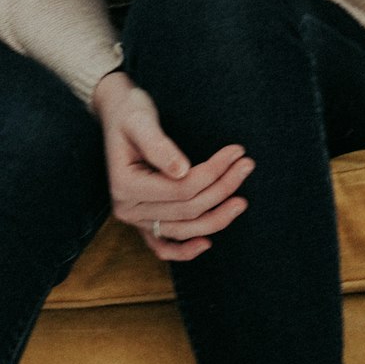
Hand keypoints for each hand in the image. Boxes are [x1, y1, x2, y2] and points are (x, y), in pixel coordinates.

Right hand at [91, 70, 252, 261]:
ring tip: (242, 201)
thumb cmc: (130, 112)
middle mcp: (127, 208)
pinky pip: (163, 246)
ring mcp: (135, 219)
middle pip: (187, 208)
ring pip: (182, 229)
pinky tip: (207, 243)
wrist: (117, 114)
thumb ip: (158, 145)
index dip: (213, 172)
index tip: (236, 152)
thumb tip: (182, 171)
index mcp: (124, 185)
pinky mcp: (143, 221)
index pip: (181, 188)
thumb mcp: (140, 120)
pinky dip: (184, 251)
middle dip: (222, 188)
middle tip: (246, 166)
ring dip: (216, 218)